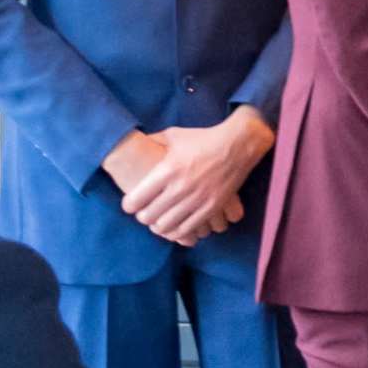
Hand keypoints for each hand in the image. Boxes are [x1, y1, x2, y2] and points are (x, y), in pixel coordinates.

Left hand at [117, 112, 271, 245]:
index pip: (136, 199)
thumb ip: (153, 141)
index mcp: (167, 169)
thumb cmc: (203, 138)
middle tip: (144, 213)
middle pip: (149, 216)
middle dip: (143, 217)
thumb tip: (136, 142)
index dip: (129, 205)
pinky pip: (188, 229)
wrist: (238, 144)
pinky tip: (176, 226)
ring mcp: (197, 199)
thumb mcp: (174, 135)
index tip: (130, 204)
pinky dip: (178, 232)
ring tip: (159, 221)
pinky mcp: (212, 207)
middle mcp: (180, 187)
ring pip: (166, 226)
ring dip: (159, 226)